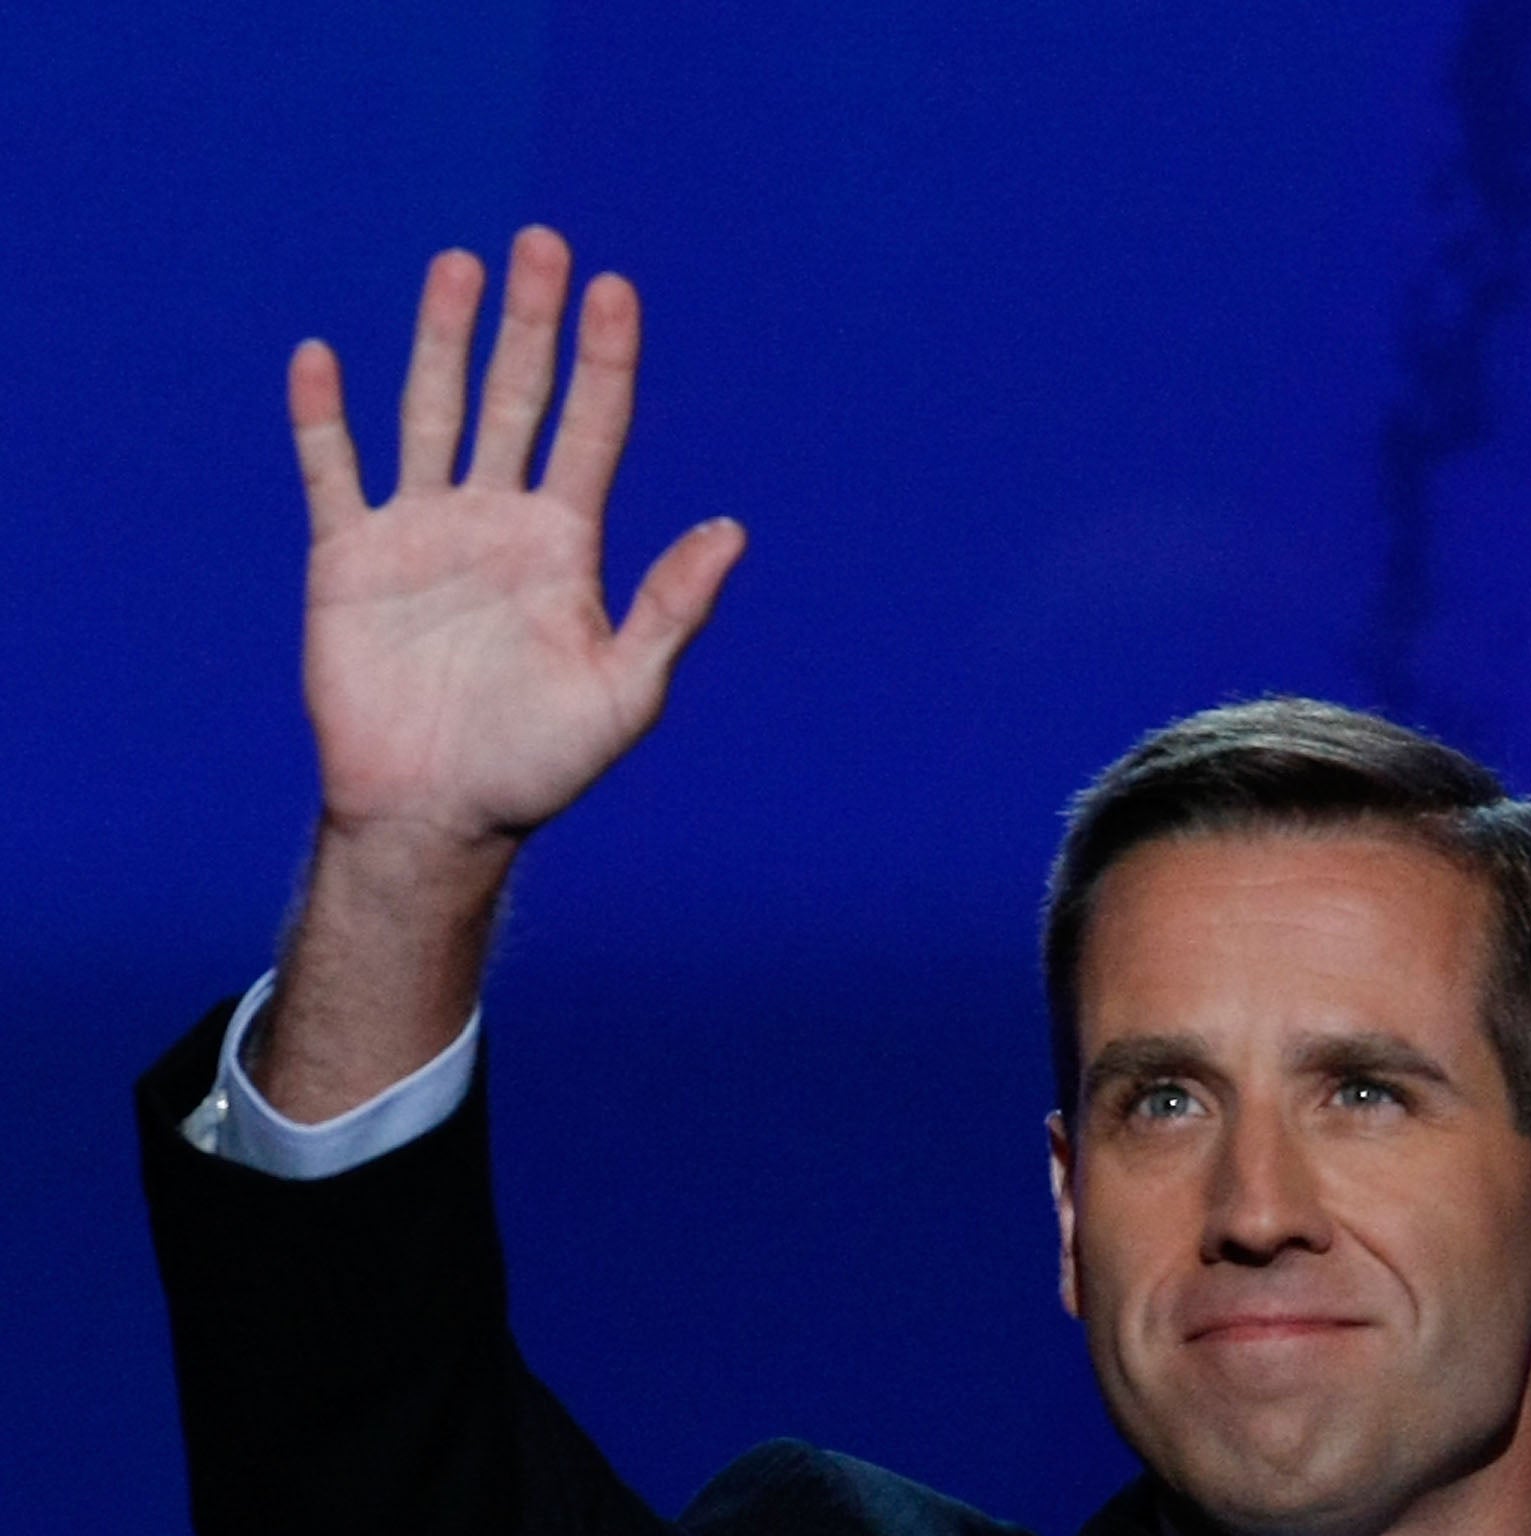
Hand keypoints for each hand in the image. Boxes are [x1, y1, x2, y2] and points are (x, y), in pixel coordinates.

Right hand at [290, 226, 745, 856]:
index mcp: (563, 546)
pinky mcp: (348, 559)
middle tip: (541, 244)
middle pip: (515, 399)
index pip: (592, 430)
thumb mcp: (623, 694)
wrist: (436, 816)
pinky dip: (322, 419)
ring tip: (459, 267)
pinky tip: (320, 359)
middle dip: (529, 325)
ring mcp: (420, 533)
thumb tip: (732, 531)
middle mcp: (494, 522)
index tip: (614, 290)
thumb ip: (670, 610)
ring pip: (432, 413)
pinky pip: (333, 473)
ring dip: (443, 341)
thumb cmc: (538, 766)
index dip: (604, 361)